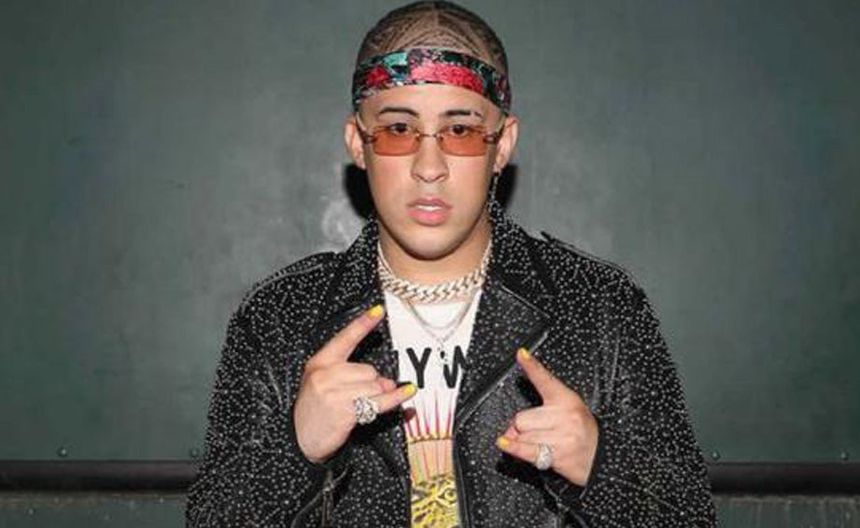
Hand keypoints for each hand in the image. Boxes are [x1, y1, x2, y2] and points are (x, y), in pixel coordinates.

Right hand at [294, 305, 416, 463]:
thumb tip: (385, 381)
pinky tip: (405, 393)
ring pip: (374, 385)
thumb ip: (350, 377)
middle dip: (373, 382)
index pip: (345, 338)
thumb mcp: (322, 386)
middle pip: (368, 369)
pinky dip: (394, 399)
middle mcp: (326, 375)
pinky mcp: (345, 410)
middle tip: (363, 395)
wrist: (296, 440)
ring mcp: (335, 393)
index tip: (378, 311)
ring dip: (377, 395)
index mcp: (320, 363)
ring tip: (362, 404)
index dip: (363, 324)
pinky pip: (378, 401)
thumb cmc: (312, 412)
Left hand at [496, 348, 598, 486]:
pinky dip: (513, 447)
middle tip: (540, 431)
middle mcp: (565, 416)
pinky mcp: (558, 455)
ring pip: (522, 435)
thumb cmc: (581, 431)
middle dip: (523, 427)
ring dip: (525, 441)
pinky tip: (504, 443)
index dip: (532, 365)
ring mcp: (562, 436)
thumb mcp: (569, 408)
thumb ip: (541, 409)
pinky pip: (526, 449)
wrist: (601, 456)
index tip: (521, 354)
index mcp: (567, 399)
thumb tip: (510, 427)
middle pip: (522, 417)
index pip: (545, 380)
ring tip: (544, 443)